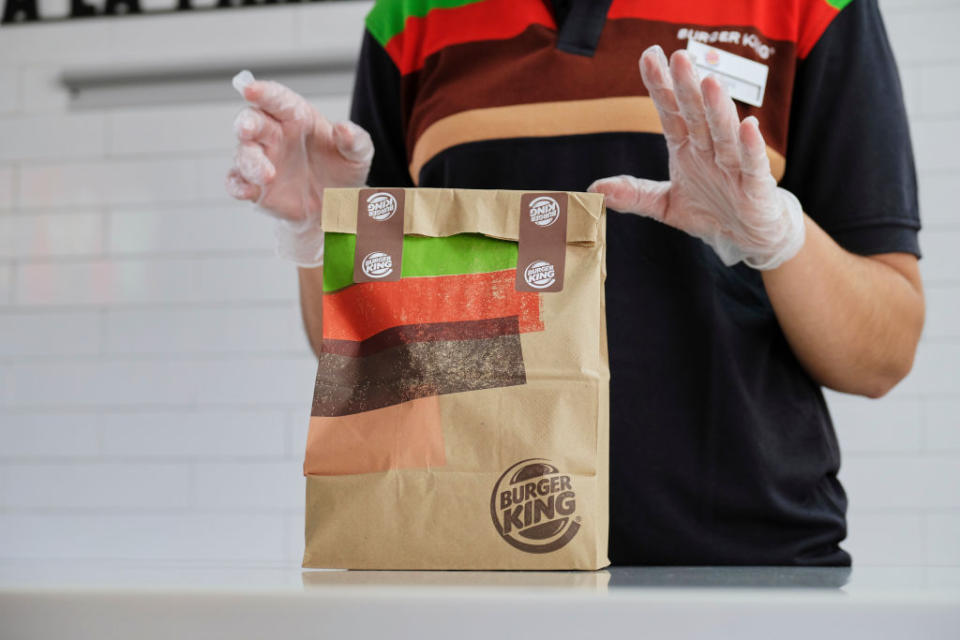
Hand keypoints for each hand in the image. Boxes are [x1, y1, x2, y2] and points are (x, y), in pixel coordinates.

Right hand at [225, 70, 373, 265]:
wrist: (336, 207)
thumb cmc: (343, 171)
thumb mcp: (358, 155)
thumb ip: (355, 140)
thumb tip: (345, 129)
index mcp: (297, 117)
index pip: (277, 99)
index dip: (263, 92)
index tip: (251, 89)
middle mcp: (275, 135)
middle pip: (251, 121)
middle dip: (245, 123)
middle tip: (246, 130)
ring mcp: (262, 160)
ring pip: (243, 153)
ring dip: (249, 162)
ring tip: (267, 176)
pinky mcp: (256, 186)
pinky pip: (237, 182)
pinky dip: (237, 186)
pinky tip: (247, 191)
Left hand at [588, 46, 803, 269]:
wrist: (749, 234)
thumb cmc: (711, 210)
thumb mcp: (665, 205)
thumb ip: (634, 194)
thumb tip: (594, 188)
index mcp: (687, 146)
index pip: (671, 112)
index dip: (661, 86)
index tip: (649, 56)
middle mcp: (709, 149)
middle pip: (696, 115)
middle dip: (686, 87)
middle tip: (679, 56)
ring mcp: (733, 165)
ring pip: (724, 133)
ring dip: (717, 109)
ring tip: (710, 82)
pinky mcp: (755, 186)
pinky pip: (752, 165)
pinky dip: (751, 147)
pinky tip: (750, 126)